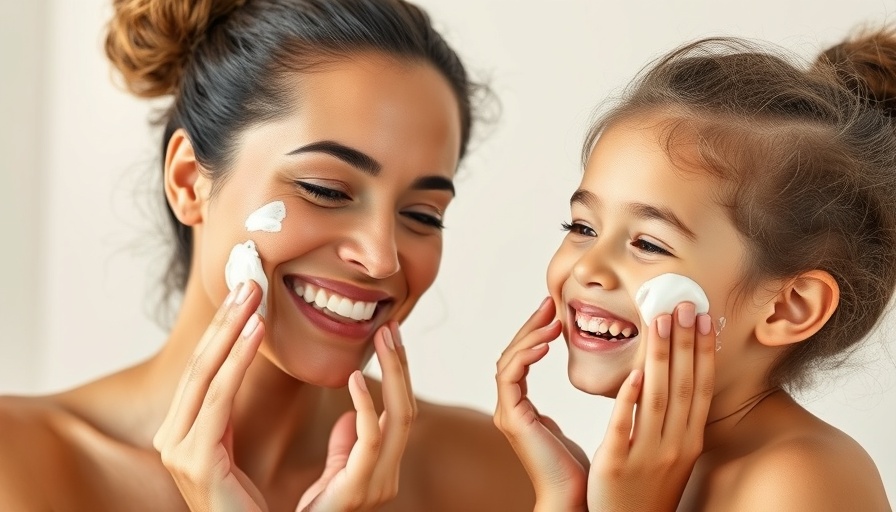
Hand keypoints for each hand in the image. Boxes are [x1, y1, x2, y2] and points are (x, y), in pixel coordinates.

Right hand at [153, 280, 267, 511]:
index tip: (243, 295)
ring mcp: (178, 450)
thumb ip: (231, 414)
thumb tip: (241, 373)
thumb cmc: (248, 504)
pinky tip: (256, 332)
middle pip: (200, 365)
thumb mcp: (235, 448)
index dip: (221, 329)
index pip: (202, 371)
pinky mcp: (196, 461)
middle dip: (224, 319)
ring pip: (207, 375)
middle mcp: (172, 438)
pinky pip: (220, 398)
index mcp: (180, 433)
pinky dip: (238, 360)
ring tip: (254, 295)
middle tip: (248, 279)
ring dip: (232, 329)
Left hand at [297, 321, 415, 510]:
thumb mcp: (332, 482)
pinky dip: (368, 406)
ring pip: (399, 417)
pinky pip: (371, 440)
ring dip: (394, 373)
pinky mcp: (356, 490)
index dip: (398, 373)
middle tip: (390, 326)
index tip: (388, 337)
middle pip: (407, 408)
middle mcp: (386, 475)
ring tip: (383, 337)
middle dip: (401, 364)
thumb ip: (344, 450)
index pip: (399, 411)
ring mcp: (376, 484)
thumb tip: (348, 417)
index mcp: (381, 468)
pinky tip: (354, 379)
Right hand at [494, 298, 589, 511]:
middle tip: (550, 302)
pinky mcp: (512, 420)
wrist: (580, 502)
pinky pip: (510, 378)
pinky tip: (544, 344)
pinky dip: (524, 356)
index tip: (557, 311)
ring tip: (550, 318)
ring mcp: (508, 414)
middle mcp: (511, 408)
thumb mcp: (588, 419)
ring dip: (528, 335)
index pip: (523, 357)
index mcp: (525, 408)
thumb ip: (586, 398)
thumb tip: (614, 371)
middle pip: (512, 353)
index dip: (537, 332)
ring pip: (508, 360)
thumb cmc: (590, 469)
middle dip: (531, 326)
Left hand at [587, 303, 714, 511]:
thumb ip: (676, 419)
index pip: (702, 387)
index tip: (703, 318)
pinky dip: (630, 398)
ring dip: (661, 356)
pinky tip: (634, 373)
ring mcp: (647, 455)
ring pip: (657, 397)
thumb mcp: (673, 454)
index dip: (703, 351)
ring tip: (659, 322)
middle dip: (685, 342)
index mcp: (689, 441)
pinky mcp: (616, 464)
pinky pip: (624, 424)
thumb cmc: (649, 488)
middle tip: (683, 305)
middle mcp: (674, 446)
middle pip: (684, 385)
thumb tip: (678, 377)